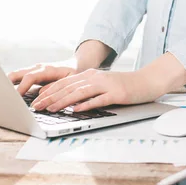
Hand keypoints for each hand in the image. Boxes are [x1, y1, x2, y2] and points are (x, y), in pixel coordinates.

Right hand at [7, 59, 77, 95]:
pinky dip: (10, 85)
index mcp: (47, 69)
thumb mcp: (69, 81)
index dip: (22, 87)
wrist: (75, 64)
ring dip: (6, 84)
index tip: (16, 98)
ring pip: (14, 75)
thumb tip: (41, 94)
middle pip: (16, 73)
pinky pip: (17, 78)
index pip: (30, 77)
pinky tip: (7, 94)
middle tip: (2, 97)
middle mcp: (37, 68)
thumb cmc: (73, 74)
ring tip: (1, 97)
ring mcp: (32, 70)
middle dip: (6, 84)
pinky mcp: (30, 74)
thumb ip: (55, 86)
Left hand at [31, 69, 159, 112]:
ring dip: (63, 101)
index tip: (36, 100)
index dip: (49, 91)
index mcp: (91, 75)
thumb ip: (88, 90)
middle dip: (50, 97)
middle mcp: (96, 77)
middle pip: (69, 87)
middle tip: (36, 106)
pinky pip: (99, 99)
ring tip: (51, 109)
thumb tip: (70, 101)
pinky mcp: (117, 93)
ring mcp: (107, 85)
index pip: (65, 82)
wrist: (149, 81)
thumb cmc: (126, 85)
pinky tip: (76, 109)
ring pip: (80, 92)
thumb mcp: (104, 84)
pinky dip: (86, 104)